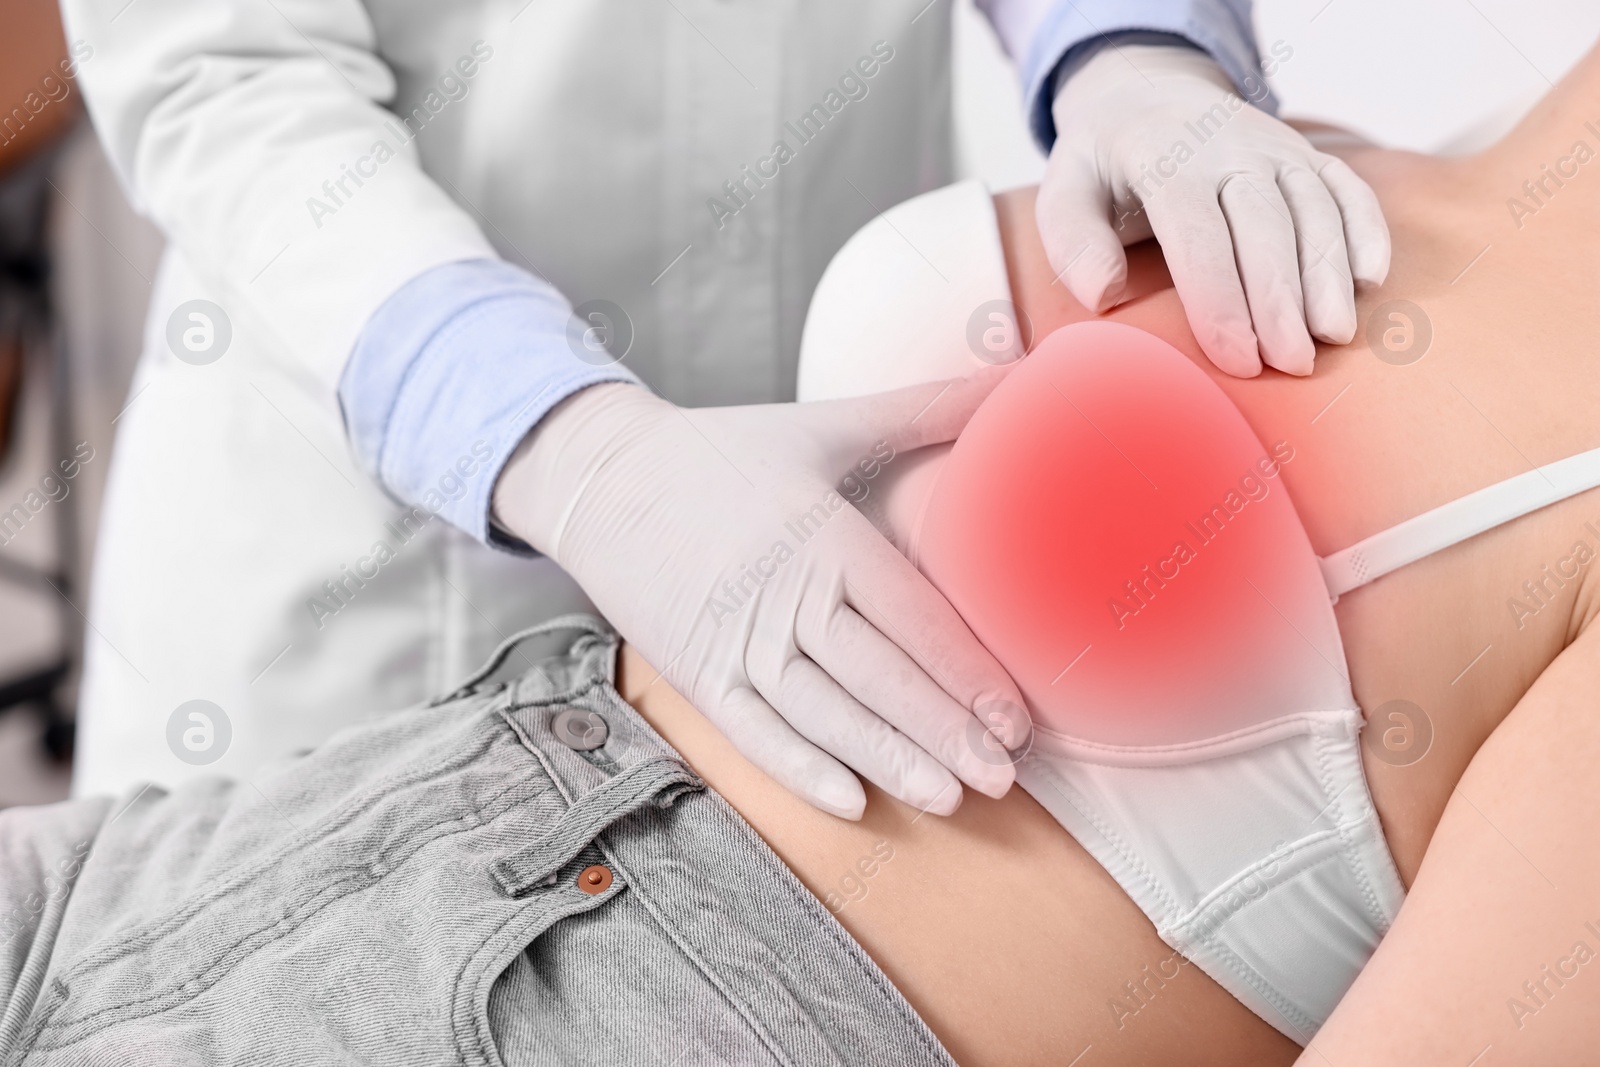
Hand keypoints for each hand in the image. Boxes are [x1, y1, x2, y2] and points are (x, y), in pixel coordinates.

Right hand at [493, 378, 1030, 819]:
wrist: (603, 477)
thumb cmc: (725, 452)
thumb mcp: (826, 425)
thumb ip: (926, 408)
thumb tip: (1020, 373)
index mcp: (822, 534)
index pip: (909, 615)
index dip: (965, 671)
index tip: (1016, 717)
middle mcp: (783, 592)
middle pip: (874, 675)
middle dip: (941, 730)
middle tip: (1002, 776)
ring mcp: (735, 639)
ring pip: (821, 713)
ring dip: (885, 758)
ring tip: (948, 798)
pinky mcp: (697, 672)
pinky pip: (752, 732)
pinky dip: (797, 769)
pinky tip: (849, 801)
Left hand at [1037, 43, 1389, 376]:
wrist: (1149, 94)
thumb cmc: (1104, 165)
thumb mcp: (1065, 190)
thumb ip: (1074, 240)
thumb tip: (1103, 294)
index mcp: (1164, 158)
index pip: (1199, 236)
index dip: (1221, 301)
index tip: (1238, 359)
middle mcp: (1229, 147)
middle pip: (1266, 227)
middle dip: (1282, 299)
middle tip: (1293, 364)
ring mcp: (1276, 148)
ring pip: (1315, 209)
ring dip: (1329, 275)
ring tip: (1334, 337)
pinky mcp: (1308, 155)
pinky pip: (1348, 188)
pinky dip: (1365, 230)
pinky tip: (1369, 281)